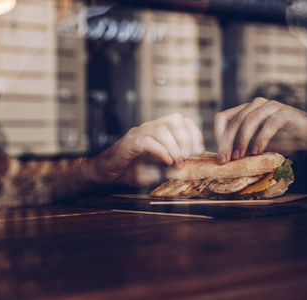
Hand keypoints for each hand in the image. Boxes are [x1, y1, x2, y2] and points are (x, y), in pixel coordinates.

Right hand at [89, 113, 204, 185]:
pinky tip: (166, 162)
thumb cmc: (132, 169)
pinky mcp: (129, 143)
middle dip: (186, 138)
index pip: (182, 121)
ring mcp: (139, 133)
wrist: (107, 173)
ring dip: (174, 147)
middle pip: (175, 119)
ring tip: (178, 162)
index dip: (194, 133)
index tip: (200, 151)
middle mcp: (150, 128)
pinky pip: (147, 141)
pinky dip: (160, 151)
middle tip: (188, 156)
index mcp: (159, 131)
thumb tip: (188, 165)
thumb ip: (171, 164)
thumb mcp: (157, 168)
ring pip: (161, 129)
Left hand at [214, 97, 306, 163]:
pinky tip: (257, 152)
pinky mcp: (284, 112)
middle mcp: (255, 105)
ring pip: (249, 120)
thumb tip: (224, 162)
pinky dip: (261, 139)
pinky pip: (269, 124)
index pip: (222, 118)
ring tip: (240, 157)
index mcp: (245, 110)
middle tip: (225, 160)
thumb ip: (242, 148)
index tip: (221, 156)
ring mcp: (270, 106)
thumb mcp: (257, 145)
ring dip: (242, 140)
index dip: (218, 136)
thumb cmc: (282, 140)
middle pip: (234, 121)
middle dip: (227, 142)